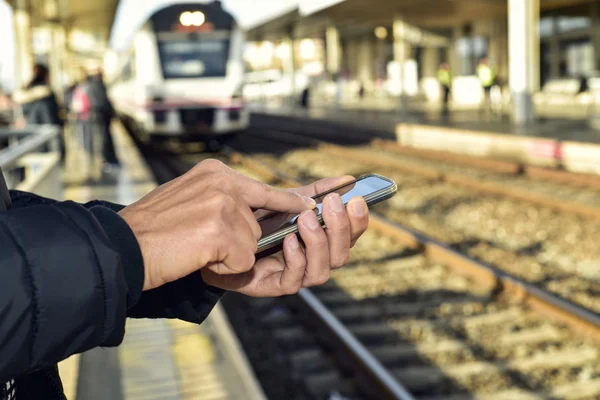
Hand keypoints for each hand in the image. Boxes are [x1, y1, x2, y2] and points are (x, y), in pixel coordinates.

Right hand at [119, 159, 316, 290]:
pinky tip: (197, 256)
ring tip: (194, 247)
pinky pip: (242, 260)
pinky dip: (222, 267)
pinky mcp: (221, 229)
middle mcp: (222, 182)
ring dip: (227, 255)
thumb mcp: (190, 198)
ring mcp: (223, 204)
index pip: (265, 189)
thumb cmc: (152, 230)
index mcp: (215, 172)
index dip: (293, 199)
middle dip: (237, 241)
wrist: (120, 247)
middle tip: (201, 241)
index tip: (323, 197)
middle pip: (256, 223)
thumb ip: (222, 199)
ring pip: (251, 243)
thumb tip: (254, 214)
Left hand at [201, 176, 369, 296]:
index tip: (357, 199)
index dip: (358, 221)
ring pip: (323, 270)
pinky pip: (295, 280)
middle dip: (341, 229)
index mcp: (316, 239)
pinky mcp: (272, 285)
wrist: (206, 234)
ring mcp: (292, 274)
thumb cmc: (245, 218)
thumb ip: (311, 192)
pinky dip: (296, 260)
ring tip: (306, 219)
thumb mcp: (280, 200)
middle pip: (341, 254)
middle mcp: (309, 259)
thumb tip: (347, 179)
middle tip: (332, 204)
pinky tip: (290, 241)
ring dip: (319, 242)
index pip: (348, 235)